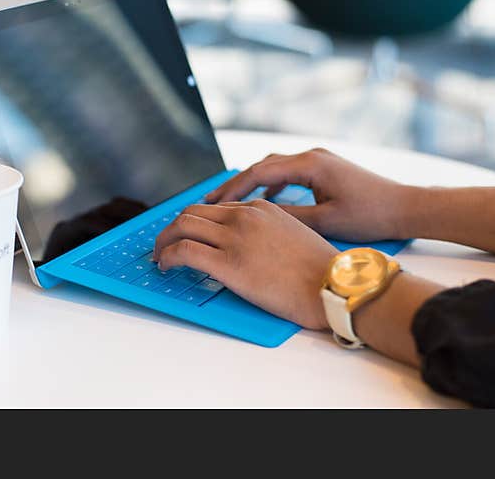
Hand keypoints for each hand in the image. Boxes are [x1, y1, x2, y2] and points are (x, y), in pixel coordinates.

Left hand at [154, 200, 336, 328]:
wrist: (334, 286)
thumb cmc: (321, 271)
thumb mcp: (293, 235)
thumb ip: (266, 232)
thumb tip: (247, 246)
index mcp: (261, 208)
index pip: (215, 208)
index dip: (196, 222)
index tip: (188, 233)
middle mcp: (244, 217)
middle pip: (192, 213)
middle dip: (173, 228)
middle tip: (166, 243)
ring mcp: (235, 238)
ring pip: (182, 227)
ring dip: (165, 240)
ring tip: (161, 256)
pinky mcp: (228, 263)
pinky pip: (183, 251)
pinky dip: (167, 256)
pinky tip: (166, 265)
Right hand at [205, 148, 410, 240]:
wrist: (406, 207)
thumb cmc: (371, 214)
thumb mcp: (325, 220)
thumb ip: (289, 216)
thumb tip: (256, 216)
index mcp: (310, 164)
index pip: (260, 172)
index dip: (233, 188)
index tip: (213, 203)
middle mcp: (312, 156)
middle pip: (262, 166)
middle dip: (236, 184)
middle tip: (211, 201)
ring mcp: (318, 160)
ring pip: (274, 168)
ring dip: (252, 184)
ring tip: (230, 202)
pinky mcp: (324, 169)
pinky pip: (288, 173)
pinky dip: (271, 185)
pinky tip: (263, 200)